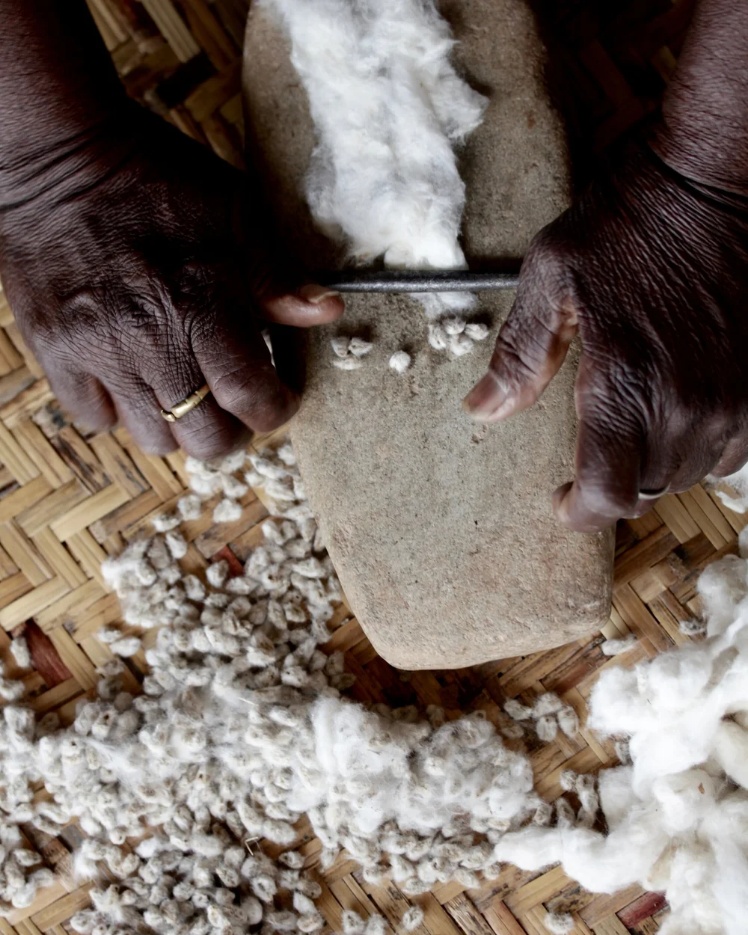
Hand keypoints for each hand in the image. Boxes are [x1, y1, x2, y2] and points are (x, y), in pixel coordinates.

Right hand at [0, 105, 342, 458]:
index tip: (281, 398)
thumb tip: (326, 311)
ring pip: (153, 439)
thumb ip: (277, 273)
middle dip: (232, 429)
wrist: (58, 156)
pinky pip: (95, 419)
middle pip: (205, 439)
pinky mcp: (54, 352)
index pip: (248, 396)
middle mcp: (148, 338)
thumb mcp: (233, 211)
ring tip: (184, 387)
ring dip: (178, 424)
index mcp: (201, 302)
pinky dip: (120, 411)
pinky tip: (132, 377)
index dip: (275, 410)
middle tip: (233, 401)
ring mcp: (97, 351)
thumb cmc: (155, 178)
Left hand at [464, 140, 747, 531]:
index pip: (609, 493)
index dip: (582, 513)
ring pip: (690, 474)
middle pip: (647, 490)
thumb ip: (519, 355)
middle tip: (589, 458)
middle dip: (612, 484)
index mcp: (625, 382)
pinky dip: (700, 449)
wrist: (717, 181)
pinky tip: (677, 419)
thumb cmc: (630, 222)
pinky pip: (733, 451)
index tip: (563, 504)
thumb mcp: (552, 277)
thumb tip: (481, 411)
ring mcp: (734, 397)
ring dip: (655, 468)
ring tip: (631, 435)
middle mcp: (687, 403)